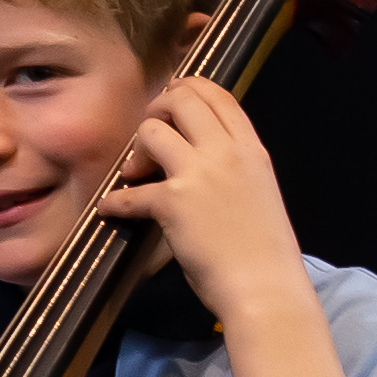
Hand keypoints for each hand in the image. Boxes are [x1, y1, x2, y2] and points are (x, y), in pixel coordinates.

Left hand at [97, 73, 305, 320]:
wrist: (265, 287)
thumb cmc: (264, 249)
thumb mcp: (258, 191)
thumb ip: (234, 167)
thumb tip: (201, 157)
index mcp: (252, 150)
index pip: (220, 96)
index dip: (189, 88)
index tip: (170, 99)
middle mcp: (227, 152)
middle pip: (183, 100)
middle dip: (157, 110)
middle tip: (148, 137)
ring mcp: (200, 174)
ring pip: (152, 131)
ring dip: (136, 151)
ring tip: (135, 175)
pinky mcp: (173, 202)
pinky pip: (129, 191)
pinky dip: (115, 202)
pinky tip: (111, 210)